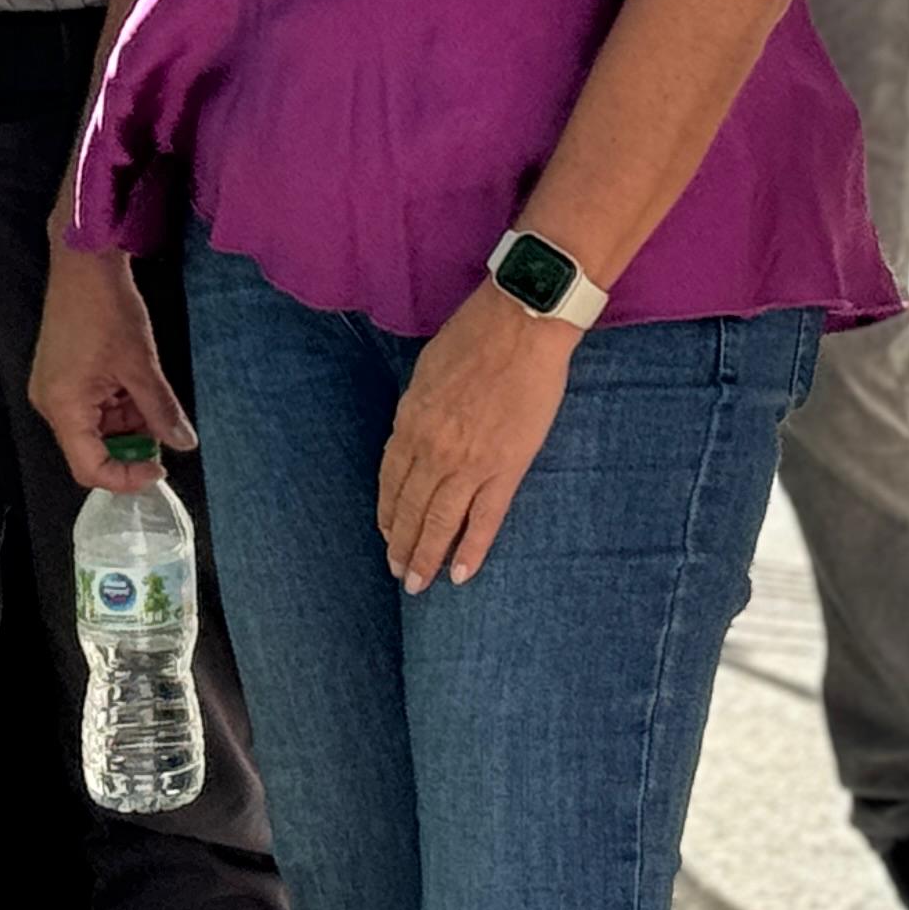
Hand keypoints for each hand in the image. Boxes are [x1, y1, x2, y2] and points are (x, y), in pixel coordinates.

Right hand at [31, 245, 193, 493]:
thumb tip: (184, 444)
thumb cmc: (107, 308)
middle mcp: (51, 404)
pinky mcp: (60, 374)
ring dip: (126, 423)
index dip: (126, 478)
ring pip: (93, 428)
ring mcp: (53, 388)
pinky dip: (116, 405)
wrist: (83, 260)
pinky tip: (136, 385)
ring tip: (152, 399)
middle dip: (130, 445)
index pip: (89, 469)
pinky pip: (89, 406)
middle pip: (90, 449)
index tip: (160, 468)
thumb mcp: (141, 364)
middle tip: (163, 429)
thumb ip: (161, 410)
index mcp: (63, 407)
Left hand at [378, 283, 577, 591]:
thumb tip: (414, 435)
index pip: (391, 479)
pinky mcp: (505, 468)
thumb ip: (418, 409)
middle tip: (399, 572)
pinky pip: (485, 519)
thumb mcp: (427, 371)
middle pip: (411, 507)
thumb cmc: (474, 336)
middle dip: (402, 543)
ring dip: (427, 555)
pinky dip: (471, 549)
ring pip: (440, 521)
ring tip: (419, 582)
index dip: (388, 510)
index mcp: (411, 421)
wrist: (521, 327)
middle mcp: (432, 449)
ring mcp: (468, 463)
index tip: (387, 532)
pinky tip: (461, 574)